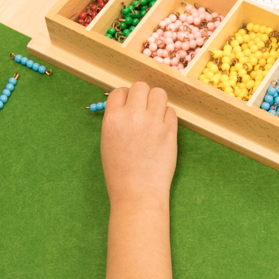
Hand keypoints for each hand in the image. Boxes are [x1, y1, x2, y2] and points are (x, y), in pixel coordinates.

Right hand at [100, 82, 177, 206]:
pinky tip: (162, 129)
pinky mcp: (170, 131)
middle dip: (141, 96)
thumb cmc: (119, 172)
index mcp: (113, 118)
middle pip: (141, 86)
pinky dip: (167, 117)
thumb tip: (128, 105)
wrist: (137, 192)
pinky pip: (171, 111)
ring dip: (156, 101)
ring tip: (154, 116)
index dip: (124, 98)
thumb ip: (116, 120)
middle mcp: (133, 115)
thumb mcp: (107, 142)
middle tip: (142, 109)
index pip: (120, 91)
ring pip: (159, 93)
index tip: (128, 107)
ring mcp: (153, 122)